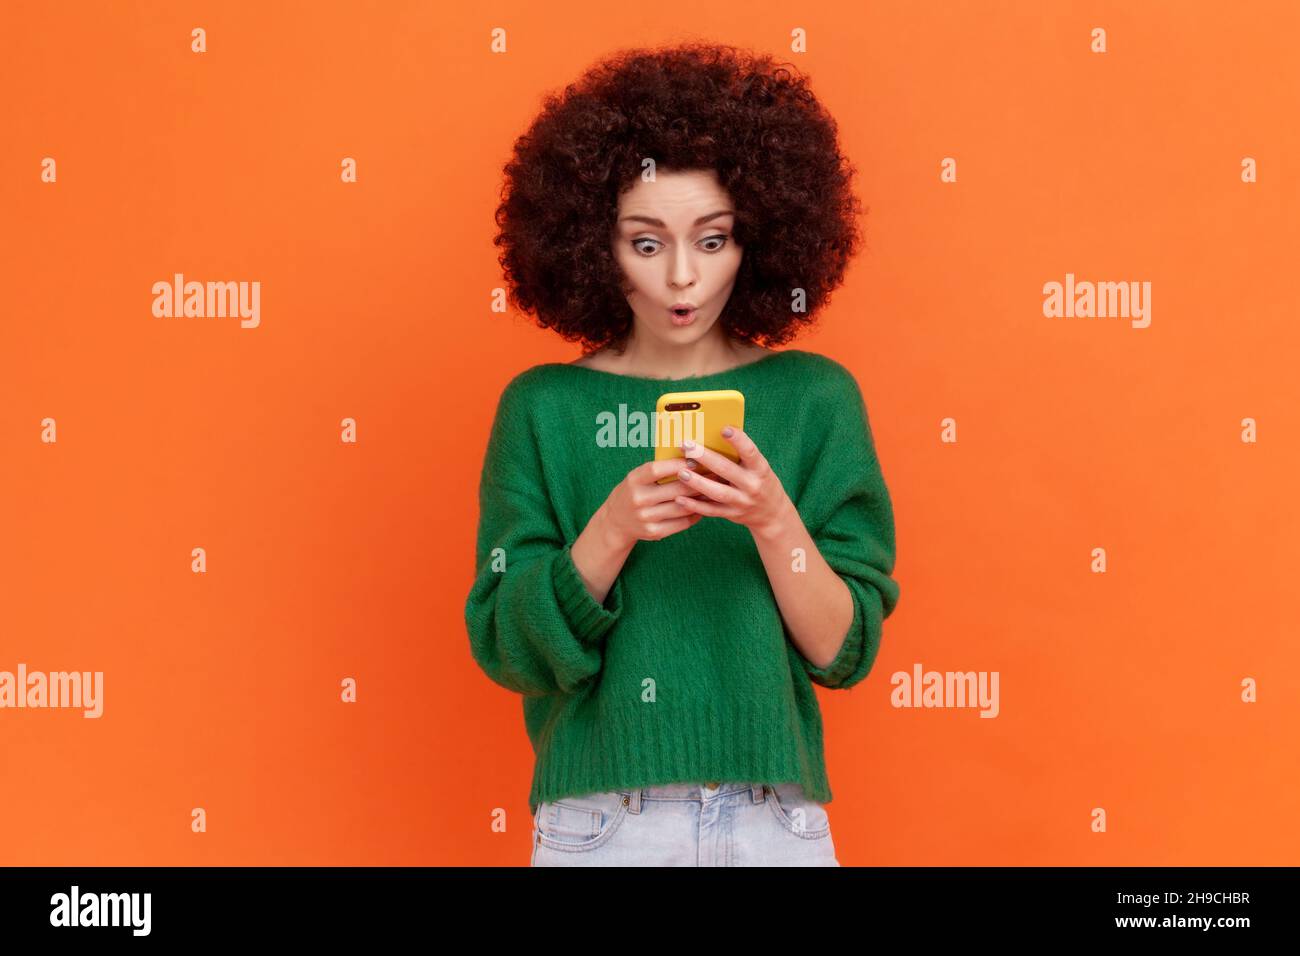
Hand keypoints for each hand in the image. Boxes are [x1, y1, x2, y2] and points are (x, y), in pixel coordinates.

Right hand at [597, 457, 709, 548]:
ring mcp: (646, 518)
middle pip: (675, 489)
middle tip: (717, 474)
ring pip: (682, 507)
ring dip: (702, 498)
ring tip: (716, 490)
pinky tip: (705, 507)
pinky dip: (696, 514)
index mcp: (633, 480)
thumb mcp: (638, 477)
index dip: (678, 464)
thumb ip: (659, 470)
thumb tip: (691, 458)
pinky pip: (681, 523)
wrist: (616, 521)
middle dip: (699, 481)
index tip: (696, 459)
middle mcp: (638, 499)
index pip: (657, 469)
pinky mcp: (654, 532)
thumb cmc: (634, 491)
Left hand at [670, 426, 793, 540]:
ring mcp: (742, 502)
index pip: (750, 452)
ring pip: (717, 492)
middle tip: (686, 445)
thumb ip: (740, 455)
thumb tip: (713, 433)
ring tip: (681, 472)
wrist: (772, 513)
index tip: (724, 429)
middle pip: (726, 470)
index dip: (738, 440)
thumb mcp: (757, 467)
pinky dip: (694, 505)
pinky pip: (710, 510)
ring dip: (697, 482)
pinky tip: (679, 498)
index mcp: (760, 469)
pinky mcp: (731, 514)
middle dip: (705, 457)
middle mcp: (752, 486)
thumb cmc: (759, 480)